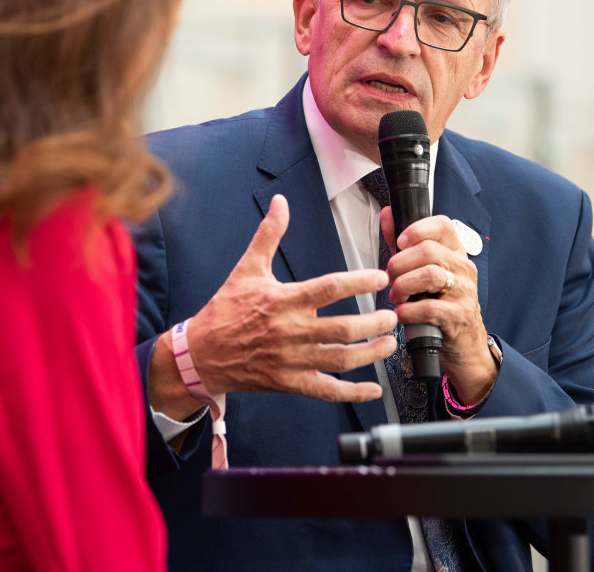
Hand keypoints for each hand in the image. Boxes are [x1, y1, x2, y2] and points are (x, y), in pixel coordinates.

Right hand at [151, 195, 396, 417]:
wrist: (201, 353)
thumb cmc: (226, 308)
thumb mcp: (247, 268)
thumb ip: (269, 234)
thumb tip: (280, 202)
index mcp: (283, 300)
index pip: (328, 288)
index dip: (357, 282)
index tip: (380, 278)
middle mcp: (290, 331)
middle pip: (341, 328)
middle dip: (372, 323)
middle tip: (393, 315)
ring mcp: (291, 360)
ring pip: (339, 360)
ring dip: (370, 353)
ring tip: (390, 343)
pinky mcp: (289, 383)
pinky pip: (326, 390)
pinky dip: (352, 392)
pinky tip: (374, 389)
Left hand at [380, 208, 496, 403]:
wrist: (464, 345)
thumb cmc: (440, 305)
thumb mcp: (424, 273)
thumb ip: (405, 245)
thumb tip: (387, 215)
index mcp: (455, 253)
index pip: (443, 226)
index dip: (418, 229)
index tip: (399, 241)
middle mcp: (463, 268)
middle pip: (428, 251)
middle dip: (399, 264)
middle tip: (390, 278)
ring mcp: (465, 292)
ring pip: (430, 275)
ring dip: (403, 285)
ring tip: (396, 297)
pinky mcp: (460, 316)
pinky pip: (429, 308)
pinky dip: (408, 311)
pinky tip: (402, 314)